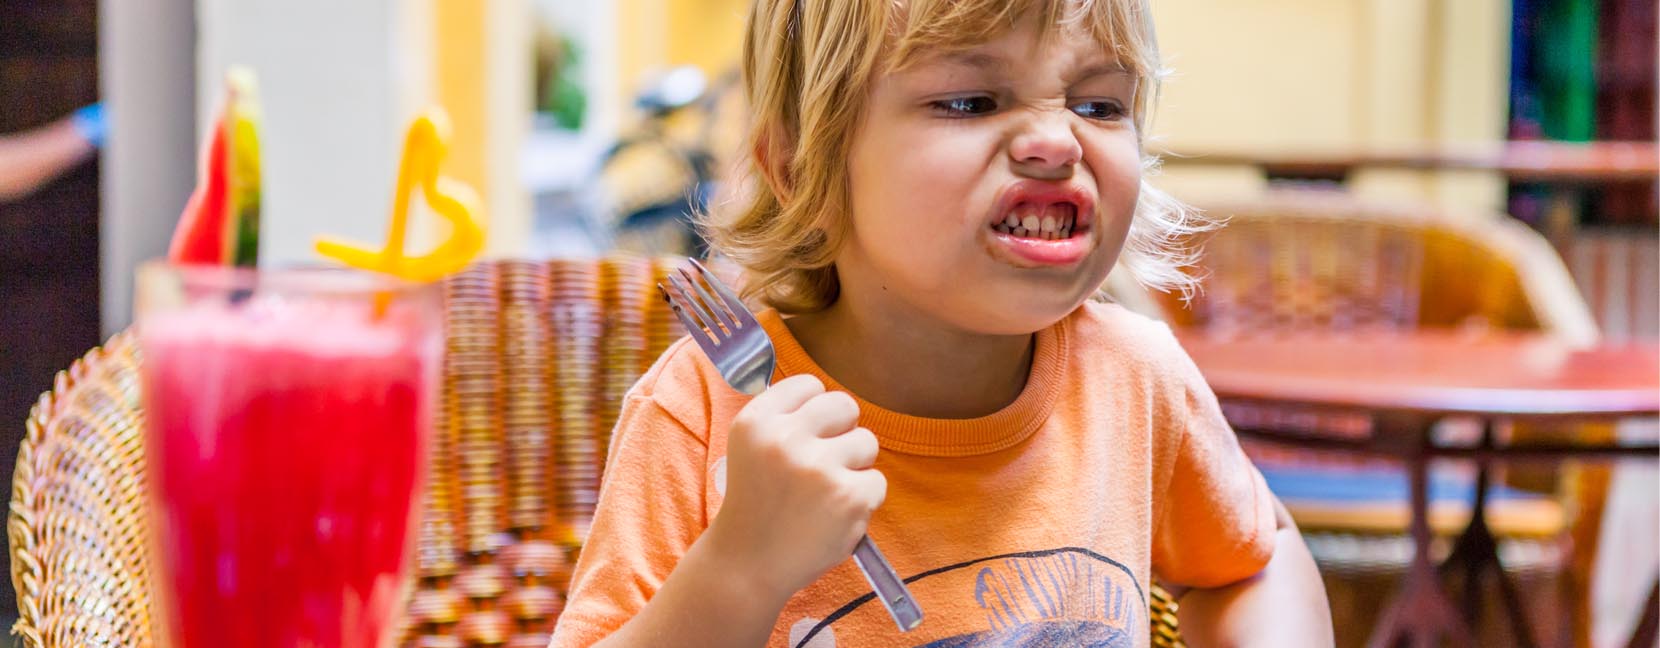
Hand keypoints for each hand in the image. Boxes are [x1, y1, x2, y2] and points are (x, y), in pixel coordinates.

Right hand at [705, 374, 885, 600]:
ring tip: (826, 492)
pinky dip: (862, 499)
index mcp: (756, 422)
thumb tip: (827, 396)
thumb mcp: (750, 448)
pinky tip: (834, 514)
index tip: (807, 434)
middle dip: (842, 431)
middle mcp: (784, 440)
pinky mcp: (848, 498)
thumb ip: (784, 417)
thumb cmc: (757, 504)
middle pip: (845, 405)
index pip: (809, 385)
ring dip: (854, 466)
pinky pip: (876, 481)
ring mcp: (818, 468)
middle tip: (824, 461)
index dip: (815, 411)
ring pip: (867, 441)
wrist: (749, 564)